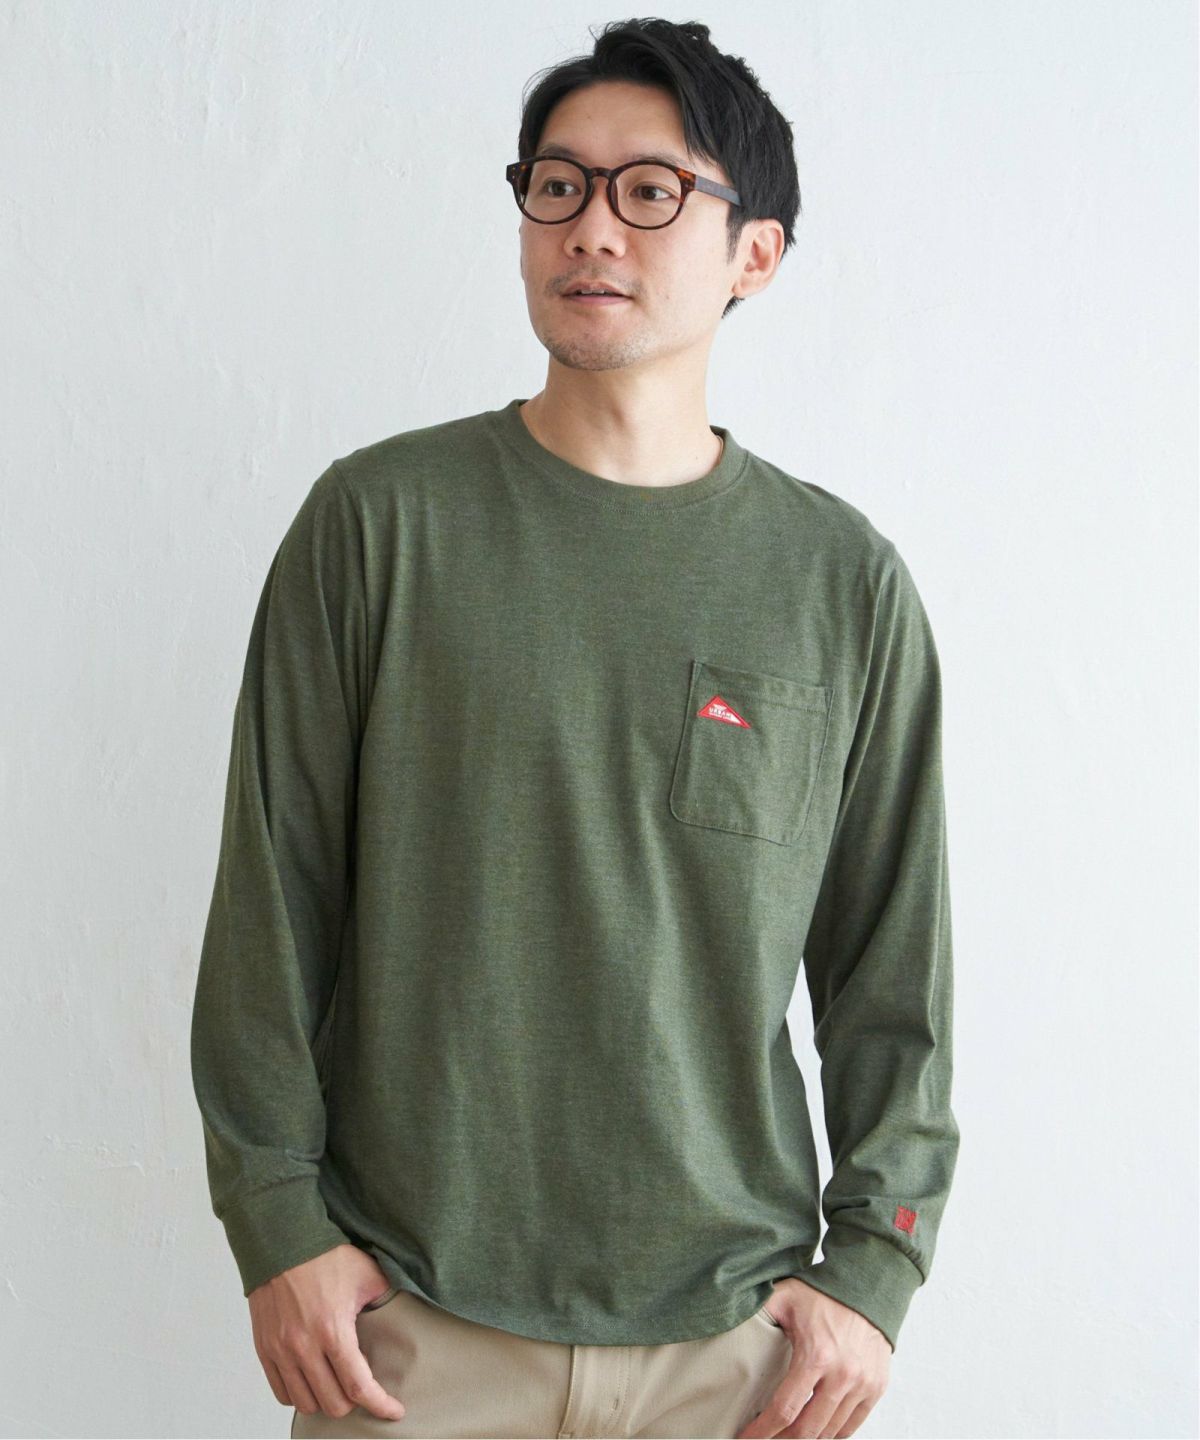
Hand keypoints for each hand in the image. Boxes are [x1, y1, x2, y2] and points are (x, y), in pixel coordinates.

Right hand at [248, 1243, 406, 1422]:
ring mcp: (281, 1350)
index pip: (359, 1386)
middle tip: (363, 1389)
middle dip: (353, 1402)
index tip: (394, 1411)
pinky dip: (300, 1394)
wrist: (283, 1242)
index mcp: (333, 1330)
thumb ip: (386, 1297)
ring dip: (325, 1400)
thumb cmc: (326, 1256)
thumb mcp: (367, 1273)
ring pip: (306, 1403)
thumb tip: (404, 1311)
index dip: (380, 1405)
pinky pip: (282, 1392)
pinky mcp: (265, 1349)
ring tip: (338, 1386)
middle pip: (333, 1404)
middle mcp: (304, 1347)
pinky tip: (313, 1381)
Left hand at [734, 1278, 890, 1438]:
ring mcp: (863, 1384)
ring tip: (787, 1432)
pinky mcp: (876, 1387)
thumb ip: (757, 1311)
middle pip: (808, 1430)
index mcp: (816, 1356)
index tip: (746, 1438)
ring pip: (831, 1432)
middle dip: (783, 1439)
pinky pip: (852, 1425)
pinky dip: (833, 1432)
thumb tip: (725, 1319)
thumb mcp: (784, 1297)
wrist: (866, 1286)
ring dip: (808, 1437)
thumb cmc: (822, 1293)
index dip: (763, 1430)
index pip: (785, 1410)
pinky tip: (815, 1428)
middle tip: (766, 1436)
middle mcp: (843, 1375)